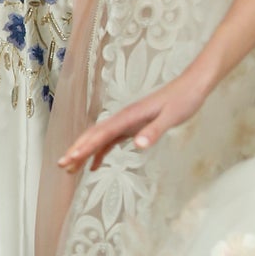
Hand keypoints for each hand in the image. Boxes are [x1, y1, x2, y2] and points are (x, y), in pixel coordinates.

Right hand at [60, 65, 210, 173]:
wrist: (192, 85)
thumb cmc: (183, 100)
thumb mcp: (172, 117)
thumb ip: (154, 131)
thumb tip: (137, 146)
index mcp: (128, 116)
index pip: (101, 133)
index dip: (84, 146)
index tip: (70, 158)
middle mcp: (123, 118)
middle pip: (93, 135)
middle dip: (76, 149)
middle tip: (62, 165)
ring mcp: (126, 122)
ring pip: (99, 139)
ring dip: (84, 152)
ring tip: (71, 169)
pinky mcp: (132, 126)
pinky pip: (110, 141)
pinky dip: (99, 153)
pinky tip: (94, 165)